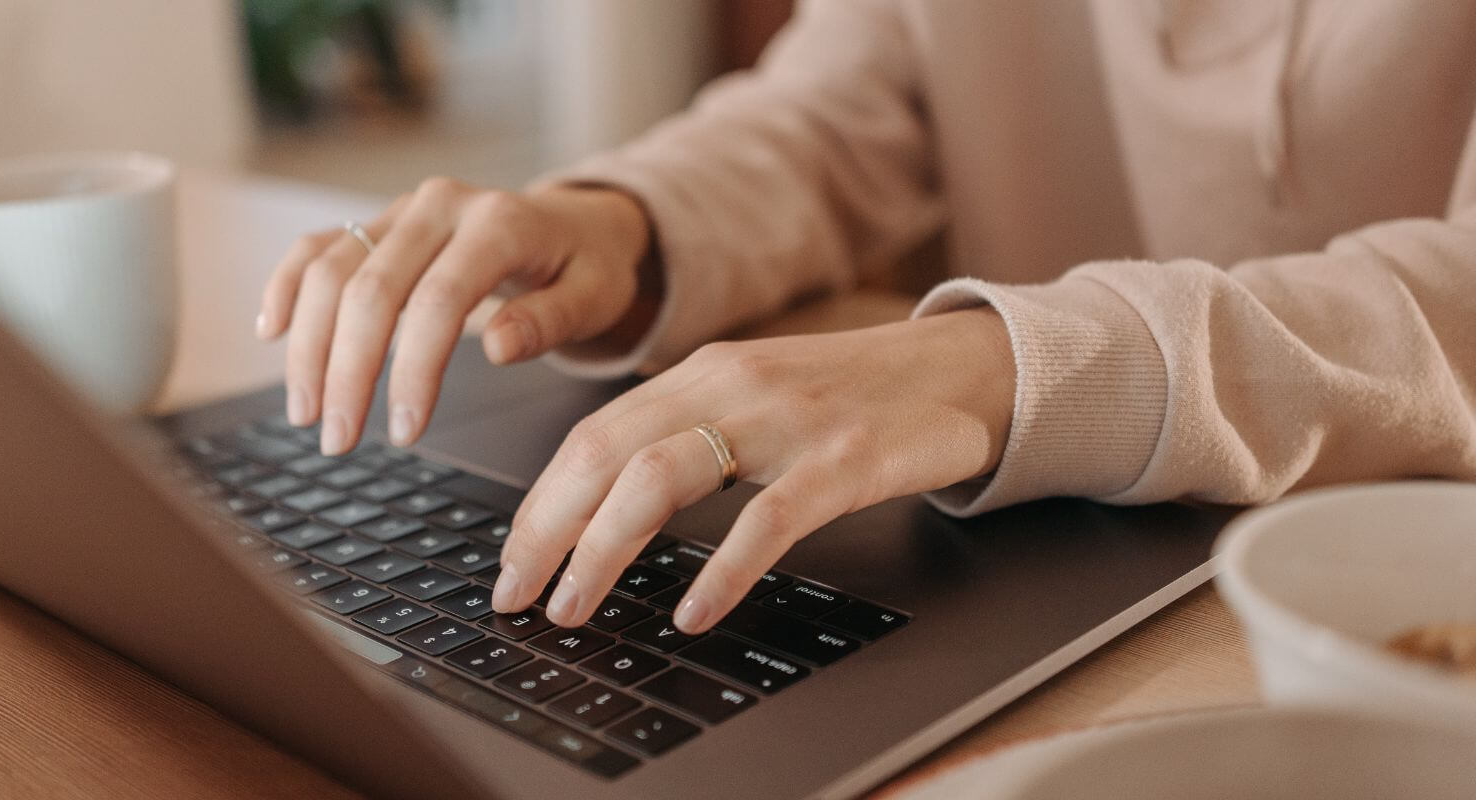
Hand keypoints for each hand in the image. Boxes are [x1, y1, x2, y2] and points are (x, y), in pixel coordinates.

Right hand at [256, 178, 652, 452]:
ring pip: (331, 269)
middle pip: (371, 288)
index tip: (404, 432)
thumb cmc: (587, 268)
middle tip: (338, 439)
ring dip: (309, 344)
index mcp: (499, 222)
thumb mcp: (595, 296)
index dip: (413, 370)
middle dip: (346, 370)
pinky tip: (272, 332)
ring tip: (305, 412)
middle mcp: (440, 206)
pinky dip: (287, 285)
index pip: (439, 301)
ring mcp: (402, 210)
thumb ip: (550, 320)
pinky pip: (317, 246)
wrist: (577, 223)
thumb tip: (498, 346)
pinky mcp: (378, 222)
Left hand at [490, 309, 1016, 632]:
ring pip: (662, 476)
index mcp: (702, 374)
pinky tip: (694, 613)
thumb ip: (689, 436)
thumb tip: (605, 511)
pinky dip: (721, 571)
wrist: (965, 369)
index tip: (510, 562)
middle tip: (516, 597)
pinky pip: (768, 519)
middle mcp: (732, 386)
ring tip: (576, 607)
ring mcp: (788, 420)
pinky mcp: (845, 458)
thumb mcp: (756, 400)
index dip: (539, 504)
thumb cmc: (854, 397)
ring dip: (604, 550)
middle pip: (606, 454)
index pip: (591, 437)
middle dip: (546, 532)